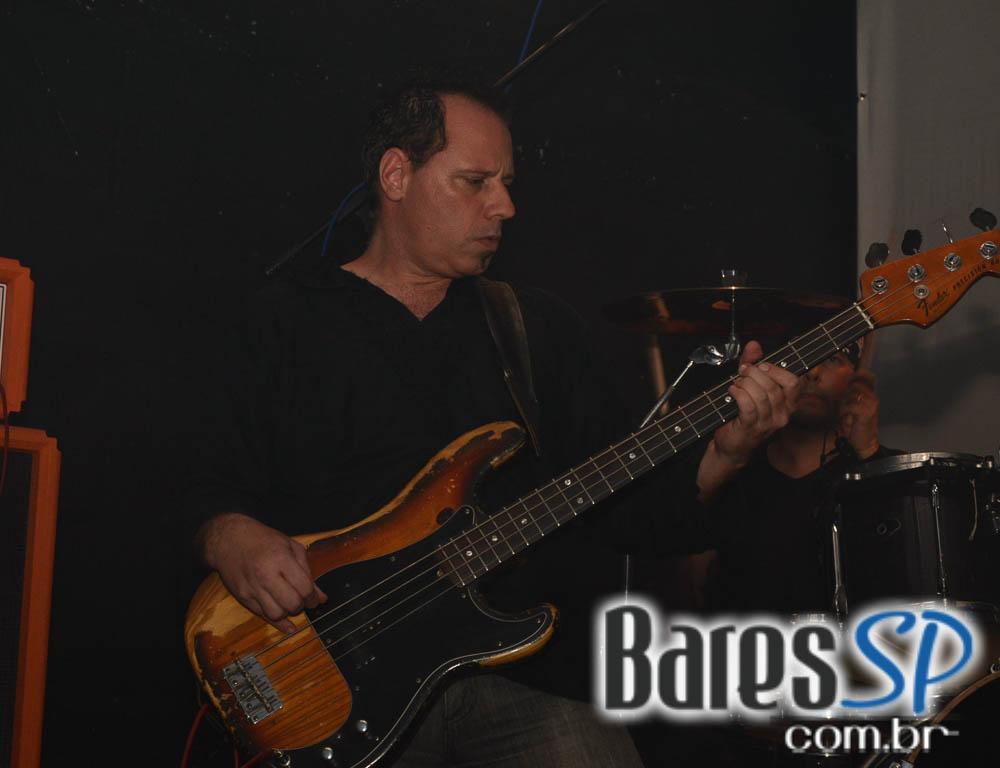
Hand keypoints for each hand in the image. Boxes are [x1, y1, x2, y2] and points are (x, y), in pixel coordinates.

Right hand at [199, 513, 327, 633]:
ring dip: (287, 613)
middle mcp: (265, 575)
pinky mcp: (242, 596)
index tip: (314, 598)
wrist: (230, 539)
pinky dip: (276, 622)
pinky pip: (261, 615)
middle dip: (302, 606)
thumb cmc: (264, 540)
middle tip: (302, 601)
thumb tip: (321, 597)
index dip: (313, 597)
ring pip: (276, 614)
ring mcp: (252, 587)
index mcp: (281, 559)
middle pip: (292, 604)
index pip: (304, 588)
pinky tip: (286, 625)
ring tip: (289, 603)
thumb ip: (307, 572)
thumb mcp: (291, 547)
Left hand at [696, 341, 800, 499]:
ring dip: (745, 383)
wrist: (732, 448)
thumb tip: (754, 345)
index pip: (794, 383)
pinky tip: (731, 391)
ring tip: (736, 383)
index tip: (762, 365)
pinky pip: (747, 404)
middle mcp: (782, 416)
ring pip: (761, 395)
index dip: (777, 370)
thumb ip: (754, 365)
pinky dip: (738, 393)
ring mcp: (768, 424)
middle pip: (775, 386)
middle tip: (743, 371)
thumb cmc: (743, 418)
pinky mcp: (751, 428)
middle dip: (756, 373)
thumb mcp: (751, 388)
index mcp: (788, 406)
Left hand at [837, 369, 879, 459]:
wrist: (865, 443)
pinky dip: (845, 412)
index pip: (867, 376)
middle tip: (846, 406)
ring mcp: (871, 405)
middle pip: (855, 384)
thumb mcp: (853, 408)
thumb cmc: (857, 426)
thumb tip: (843, 384)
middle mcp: (873, 398)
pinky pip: (850, 406)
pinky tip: (847, 419)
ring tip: (847, 414)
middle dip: (846, 394)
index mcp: (871, 395)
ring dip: (845, 404)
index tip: (849, 380)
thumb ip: (850, 396)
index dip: (857, 375)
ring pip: (852, 394)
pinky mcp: (867, 413)